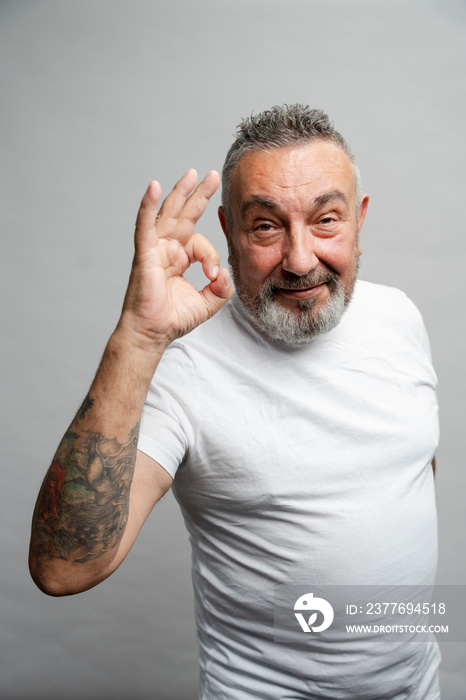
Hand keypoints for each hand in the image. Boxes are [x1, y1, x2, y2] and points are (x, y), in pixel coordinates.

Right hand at [119, 169, 231, 350]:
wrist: (152, 333)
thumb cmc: (172, 319)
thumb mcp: (208, 303)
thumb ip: (222, 288)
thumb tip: (225, 273)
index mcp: (179, 257)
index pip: (200, 243)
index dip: (211, 256)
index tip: (214, 277)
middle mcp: (166, 249)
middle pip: (184, 214)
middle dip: (198, 194)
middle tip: (211, 175)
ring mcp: (154, 249)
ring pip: (168, 214)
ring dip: (179, 192)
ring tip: (191, 174)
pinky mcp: (144, 253)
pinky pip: (145, 225)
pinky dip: (148, 205)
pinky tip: (153, 186)